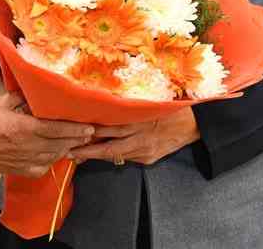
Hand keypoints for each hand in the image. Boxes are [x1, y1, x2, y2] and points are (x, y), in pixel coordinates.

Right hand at [0, 92, 94, 176]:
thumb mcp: (3, 102)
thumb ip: (25, 98)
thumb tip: (42, 91)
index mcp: (24, 128)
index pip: (57, 129)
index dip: (75, 129)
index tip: (89, 126)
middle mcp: (27, 147)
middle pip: (60, 144)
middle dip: (77, 139)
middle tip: (90, 132)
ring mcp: (25, 161)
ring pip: (55, 156)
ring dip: (68, 149)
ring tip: (78, 141)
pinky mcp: (22, 170)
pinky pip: (45, 167)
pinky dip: (54, 159)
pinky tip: (59, 152)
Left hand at [68, 108, 199, 165]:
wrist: (193, 124)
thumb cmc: (170, 107)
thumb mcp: (149, 102)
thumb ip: (129, 105)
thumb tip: (106, 101)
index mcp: (141, 122)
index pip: (112, 129)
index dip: (93, 131)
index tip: (77, 129)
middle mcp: (142, 139)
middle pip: (110, 146)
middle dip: (88, 150)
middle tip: (69, 151)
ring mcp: (145, 152)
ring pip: (116, 155)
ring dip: (97, 155)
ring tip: (78, 154)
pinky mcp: (149, 159)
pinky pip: (127, 157)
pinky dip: (113, 155)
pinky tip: (100, 154)